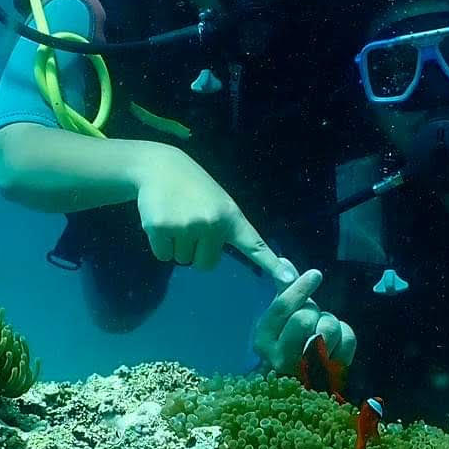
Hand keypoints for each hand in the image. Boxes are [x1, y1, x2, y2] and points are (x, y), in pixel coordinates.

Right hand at [129, 144, 279, 272]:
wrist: (161, 167)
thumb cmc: (194, 189)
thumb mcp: (219, 204)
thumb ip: (226, 229)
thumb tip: (219, 261)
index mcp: (231, 217)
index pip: (254, 245)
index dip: (271, 265)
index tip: (288, 280)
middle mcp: (212, 222)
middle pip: (205, 265)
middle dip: (196, 251)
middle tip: (189, 223)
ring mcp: (187, 225)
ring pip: (182, 260)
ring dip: (177, 245)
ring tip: (176, 217)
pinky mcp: (161, 227)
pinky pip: (163, 255)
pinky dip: (160, 244)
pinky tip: (161, 220)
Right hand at [252, 267, 357, 375]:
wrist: (296, 386)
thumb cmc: (286, 345)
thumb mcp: (277, 320)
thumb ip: (283, 291)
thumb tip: (283, 261)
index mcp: (264, 340)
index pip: (283, 308)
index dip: (300, 287)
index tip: (315, 274)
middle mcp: (281, 358)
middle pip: (305, 317)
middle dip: (313, 310)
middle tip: (312, 316)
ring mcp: (307, 370)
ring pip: (328, 328)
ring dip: (329, 321)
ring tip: (322, 329)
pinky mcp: (332, 374)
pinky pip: (347, 339)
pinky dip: (345, 332)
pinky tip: (336, 339)